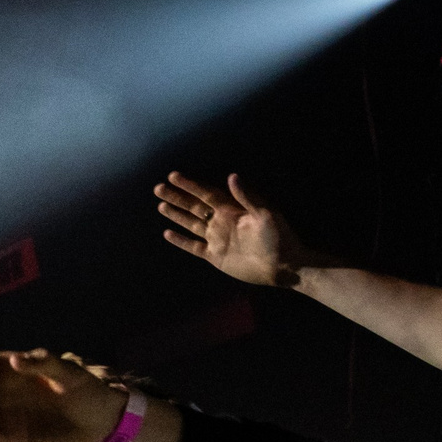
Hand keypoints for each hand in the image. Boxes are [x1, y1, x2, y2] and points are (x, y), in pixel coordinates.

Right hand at [155, 172, 316, 287]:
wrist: (282, 266)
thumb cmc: (278, 238)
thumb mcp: (265, 214)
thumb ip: (247, 197)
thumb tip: (231, 176)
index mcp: (231, 210)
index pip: (205, 194)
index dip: (189, 185)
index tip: (173, 176)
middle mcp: (221, 222)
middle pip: (194, 207)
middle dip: (176, 197)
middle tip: (158, 188)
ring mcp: (217, 239)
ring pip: (190, 224)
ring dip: (176, 215)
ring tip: (161, 205)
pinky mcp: (215, 256)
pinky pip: (193, 246)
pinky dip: (180, 241)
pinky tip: (168, 233)